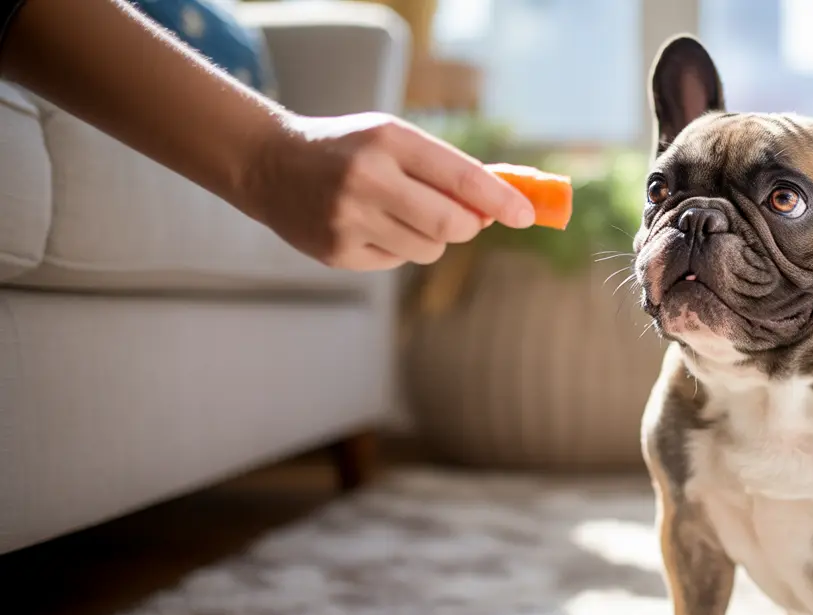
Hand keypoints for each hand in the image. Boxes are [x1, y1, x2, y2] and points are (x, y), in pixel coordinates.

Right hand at [244, 112, 536, 269]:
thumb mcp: (392, 139)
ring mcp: (349, 219)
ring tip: (400, 213)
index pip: (461, 177)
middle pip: (451, 224)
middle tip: (466, 220)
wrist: (271, 165)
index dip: (501, 200)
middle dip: (468, 226)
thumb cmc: (348, 149)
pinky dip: (398, 248)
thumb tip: (499, 207)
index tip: (526, 215)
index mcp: (388, 141)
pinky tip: (370, 226)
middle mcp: (367, 179)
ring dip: (432, 237)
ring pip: (428, 249)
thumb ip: (443, 169)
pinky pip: (397, 261)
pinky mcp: (337, 252)